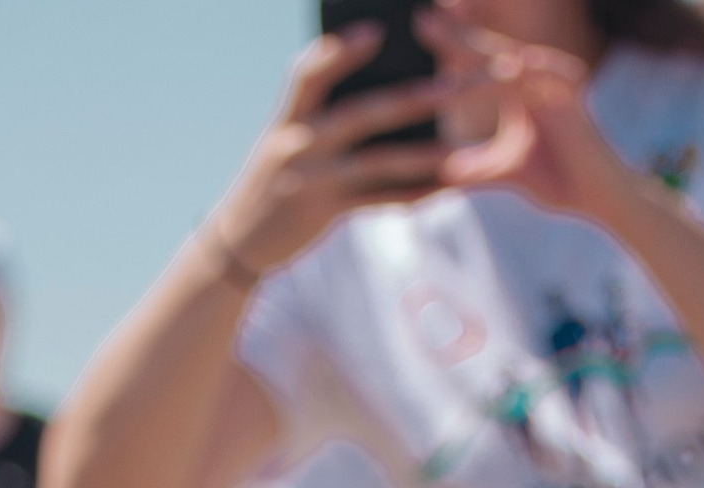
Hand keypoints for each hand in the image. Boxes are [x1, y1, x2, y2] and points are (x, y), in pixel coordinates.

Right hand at [202, 29, 451, 279]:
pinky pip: (377, 201)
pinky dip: (412, 193)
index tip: (379, 30)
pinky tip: (446, 185)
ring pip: (377, 161)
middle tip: (459, 84)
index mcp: (289, 114)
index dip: (342, 50)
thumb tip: (394, 84)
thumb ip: (326, 110)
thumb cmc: (278, 177)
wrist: (240, 242)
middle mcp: (298, 142)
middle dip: (416, 96)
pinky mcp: (323, 214)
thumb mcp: (288, 138)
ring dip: (424, 154)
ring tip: (462, 147)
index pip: (310, 72)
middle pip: (364, 112)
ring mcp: (310, 180)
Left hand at [419, 11, 637, 223]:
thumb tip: (442, 174)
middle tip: (421, 17)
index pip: (480, 62)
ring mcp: (555, 87)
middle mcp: (537, 80)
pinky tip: (505, 63)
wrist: (599, 198)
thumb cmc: (559, 181)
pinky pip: (544, 82)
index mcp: (520, 90)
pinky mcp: (573, 101)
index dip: (452, 44)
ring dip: (476, 57)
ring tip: (443, 47)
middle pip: (491, 52)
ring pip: (510, 66)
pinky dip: (524, 73)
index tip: (419, 25)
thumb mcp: (507, 173)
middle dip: (457, 35)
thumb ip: (476, 168)